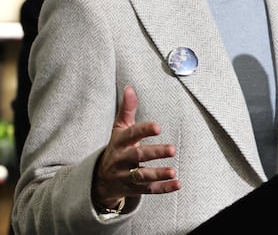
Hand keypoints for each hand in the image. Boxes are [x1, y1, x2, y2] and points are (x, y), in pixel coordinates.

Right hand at [92, 85, 180, 210]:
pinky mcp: (134, 189)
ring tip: (173, 171)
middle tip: (173, 149)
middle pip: (137, 156)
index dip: (143, 130)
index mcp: (119, 143)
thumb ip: (126, 110)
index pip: (131, 135)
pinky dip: (163, 189)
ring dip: (158, 174)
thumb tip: (130, 87)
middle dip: (154, 153)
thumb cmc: (116, 148)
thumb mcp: (118, 130)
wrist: (100, 180)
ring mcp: (126, 176)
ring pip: (142, 177)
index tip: (158, 127)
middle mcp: (121, 160)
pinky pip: (149, 190)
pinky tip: (177, 184)